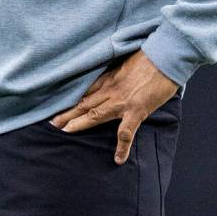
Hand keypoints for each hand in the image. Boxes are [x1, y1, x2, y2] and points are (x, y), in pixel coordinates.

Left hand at [49, 49, 179, 164]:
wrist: (165, 56)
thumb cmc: (150, 56)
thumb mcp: (128, 61)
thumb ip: (118, 72)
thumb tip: (115, 76)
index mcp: (110, 77)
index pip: (86, 90)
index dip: (71, 98)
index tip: (58, 104)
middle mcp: (111, 89)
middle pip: (84, 103)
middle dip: (67, 113)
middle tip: (51, 122)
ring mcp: (122, 101)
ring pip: (95, 115)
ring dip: (79, 124)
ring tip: (65, 132)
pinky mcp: (136, 111)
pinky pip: (126, 132)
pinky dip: (122, 147)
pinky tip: (118, 159)